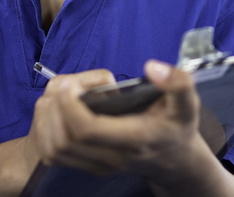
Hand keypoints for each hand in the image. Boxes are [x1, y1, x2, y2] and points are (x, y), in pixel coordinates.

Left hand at [24, 61, 208, 180]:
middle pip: (65, 140)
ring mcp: (99, 165)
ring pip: (55, 150)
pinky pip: (54, 156)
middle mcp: (114, 157)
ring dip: (48, 120)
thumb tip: (152, 67)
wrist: (173, 158)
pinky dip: (46, 132)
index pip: (88, 130)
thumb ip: (178, 83)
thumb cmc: (176, 125)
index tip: (71, 84)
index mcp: (135, 138)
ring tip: (57, 98)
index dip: (71, 105)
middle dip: (56, 109)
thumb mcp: (187, 103)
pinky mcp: (89, 167)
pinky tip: (56, 113)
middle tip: (63, 86)